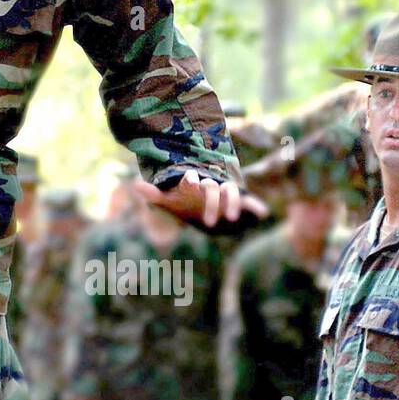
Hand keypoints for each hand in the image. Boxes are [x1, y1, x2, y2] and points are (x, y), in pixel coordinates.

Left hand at [134, 170, 267, 229]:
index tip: (189, 182)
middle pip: (213, 187)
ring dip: (232, 202)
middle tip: (208, 221)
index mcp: (196, 182)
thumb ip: (155, 194)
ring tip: (230, 218)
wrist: (208, 212)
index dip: (191, 180)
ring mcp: (228, 193)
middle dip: (211, 201)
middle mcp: (213, 185)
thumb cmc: (188, 206)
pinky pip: (250, 202)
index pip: (193, 178)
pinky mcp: (242, 203)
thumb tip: (134, 184)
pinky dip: (257, 206)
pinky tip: (263, 213)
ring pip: (231, 191)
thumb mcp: (171, 202)